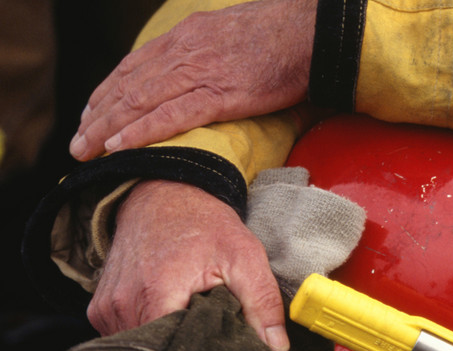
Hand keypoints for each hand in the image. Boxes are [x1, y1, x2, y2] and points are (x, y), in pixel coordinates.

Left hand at [70, 0, 317, 160]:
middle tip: (77, 143)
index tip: (92, 115)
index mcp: (186, 35)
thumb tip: (208, 68)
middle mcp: (183, 51)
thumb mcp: (233, 33)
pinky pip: (170, 116)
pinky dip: (140, 132)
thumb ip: (211, 50)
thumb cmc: (282, 36)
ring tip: (85, 151)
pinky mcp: (219, 95)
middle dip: (97, 116)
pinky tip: (119, 147)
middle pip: (127, 86)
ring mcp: (199, 72)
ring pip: (138, 102)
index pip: (133, 66)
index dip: (107, 93)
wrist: (310, 34)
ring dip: (106, 129)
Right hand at [90, 179, 289, 350]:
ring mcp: (106, 309)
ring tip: (188, 318)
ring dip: (167, 342)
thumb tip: (276, 348)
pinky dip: (150, 332)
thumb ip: (262, 303)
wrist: (164, 195)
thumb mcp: (244, 258)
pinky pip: (126, 336)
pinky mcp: (100, 310)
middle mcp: (123, 305)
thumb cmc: (204, 225)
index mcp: (157, 294)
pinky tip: (169, 314)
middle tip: (210, 334)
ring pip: (142, 348)